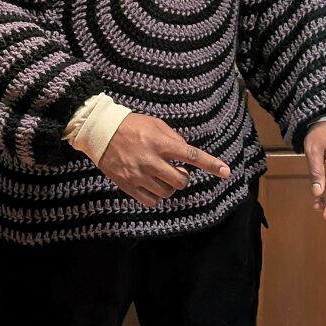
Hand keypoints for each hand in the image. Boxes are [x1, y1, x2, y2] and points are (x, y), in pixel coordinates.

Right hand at [98, 112, 230, 206]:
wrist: (100, 132)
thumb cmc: (131, 125)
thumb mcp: (156, 124)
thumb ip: (174, 139)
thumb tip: (187, 155)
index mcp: (160, 143)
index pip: (192, 156)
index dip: (211, 164)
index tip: (226, 172)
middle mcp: (151, 161)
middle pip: (181, 180)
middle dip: (183, 177)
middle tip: (176, 170)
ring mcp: (139, 175)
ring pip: (167, 192)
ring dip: (169, 186)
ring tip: (160, 175)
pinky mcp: (128, 185)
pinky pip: (151, 201)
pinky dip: (156, 196)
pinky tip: (152, 185)